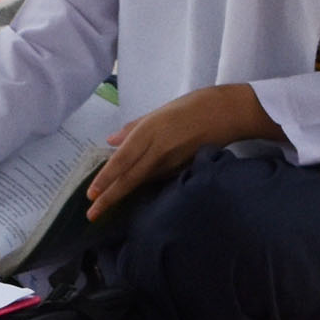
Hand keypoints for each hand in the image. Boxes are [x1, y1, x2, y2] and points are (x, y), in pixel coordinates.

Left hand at [84, 82, 277, 217]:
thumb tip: (111, 140)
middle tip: (92, 214)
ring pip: (143, 181)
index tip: (91, 195)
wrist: (228, 113)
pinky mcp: (183, 169)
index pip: (121, 161)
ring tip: (107, 204)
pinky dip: (144, 186)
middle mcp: (157, 150)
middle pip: (129, 179)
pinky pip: (159, 179)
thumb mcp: (159, 111)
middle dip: (109, 198)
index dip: (105, 180)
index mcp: (148, 132)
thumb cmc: (193, 105)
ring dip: (124, 194)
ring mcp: (171, 162)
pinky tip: (135, 191)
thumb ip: (134, 127)